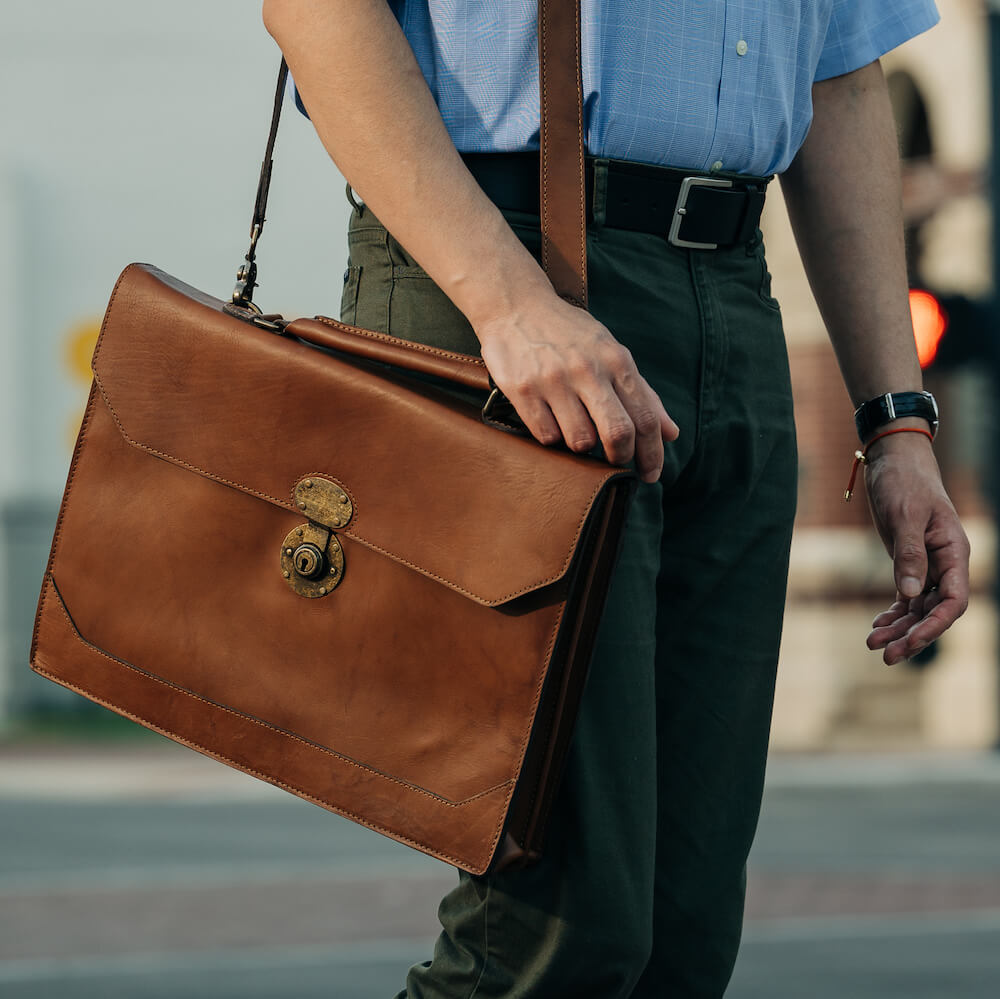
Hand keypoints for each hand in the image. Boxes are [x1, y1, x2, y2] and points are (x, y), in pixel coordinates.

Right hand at [476, 289, 678, 482]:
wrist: (516, 306)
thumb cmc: (570, 334)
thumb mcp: (611, 352)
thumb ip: (642, 393)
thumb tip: (671, 433)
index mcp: (616, 360)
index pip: (645, 417)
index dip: (653, 454)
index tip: (651, 474)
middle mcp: (587, 370)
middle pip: (617, 433)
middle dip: (620, 457)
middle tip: (617, 462)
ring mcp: (554, 380)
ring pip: (580, 440)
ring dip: (582, 446)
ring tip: (576, 429)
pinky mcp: (523, 390)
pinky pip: (547, 436)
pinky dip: (553, 437)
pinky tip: (552, 420)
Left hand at [863, 428, 969, 664]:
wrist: (894, 461)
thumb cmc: (904, 483)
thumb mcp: (904, 516)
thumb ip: (909, 555)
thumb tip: (909, 594)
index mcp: (954, 553)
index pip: (954, 601)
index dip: (935, 625)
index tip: (911, 641)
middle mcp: (945, 563)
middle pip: (935, 611)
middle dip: (912, 635)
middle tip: (885, 656)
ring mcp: (929, 564)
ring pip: (918, 607)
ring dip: (899, 627)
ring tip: (872, 644)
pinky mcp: (909, 561)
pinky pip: (906, 596)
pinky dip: (893, 612)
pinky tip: (877, 626)